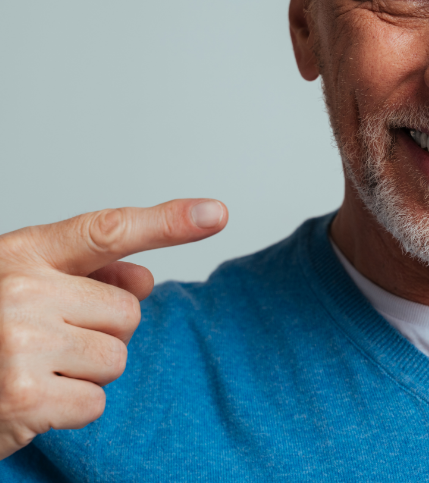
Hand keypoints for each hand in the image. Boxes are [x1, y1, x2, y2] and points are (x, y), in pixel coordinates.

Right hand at [0, 199, 226, 458]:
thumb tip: (146, 279)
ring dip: (85, 371)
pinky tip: (32, 397)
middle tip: (48, 341)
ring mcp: (21, 342)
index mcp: (23, 253)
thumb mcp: (24, 285)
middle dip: (100, 332)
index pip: (108, 231)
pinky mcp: (26, 395)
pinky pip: (96, 401)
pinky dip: (71, 407)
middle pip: (127, 312)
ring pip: (116, 358)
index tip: (215, 214)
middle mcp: (21, 290)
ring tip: (35, 368)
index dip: (167, 222)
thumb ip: (85, 275)